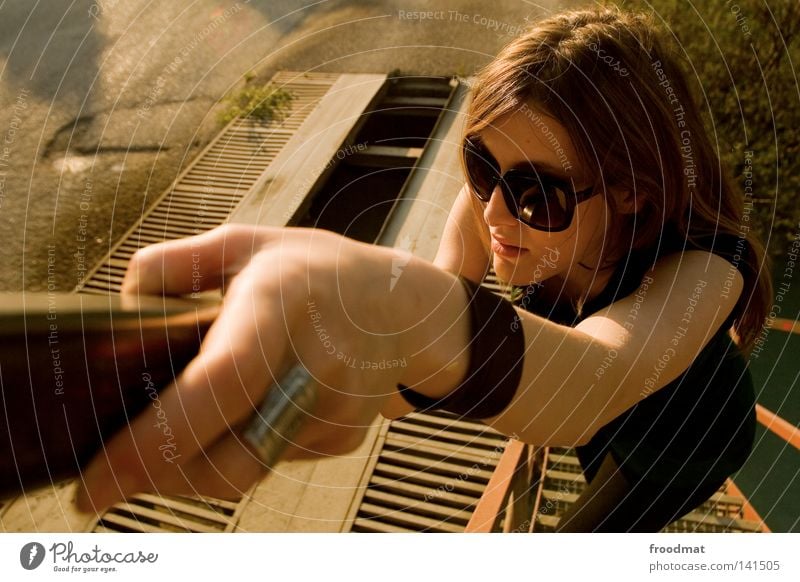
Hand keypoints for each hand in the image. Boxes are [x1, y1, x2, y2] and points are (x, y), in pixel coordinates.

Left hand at [75, 224, 441, 512]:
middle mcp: (315, 363)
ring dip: (186, 470)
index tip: (97, 480)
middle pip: (224, 455)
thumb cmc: (317, 271)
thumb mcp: (248, 242)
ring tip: (159, 443)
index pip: (222, 379)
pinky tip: (226, 422)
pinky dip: (231, 453)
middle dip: (154, 476)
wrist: (400, 307)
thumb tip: (125, 305)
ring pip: (240, 471)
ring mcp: (334, 408)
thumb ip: (175, 261)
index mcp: (282, 301)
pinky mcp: (341, 438)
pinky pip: (267, 462)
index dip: (157, 437)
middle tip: (105, 477)